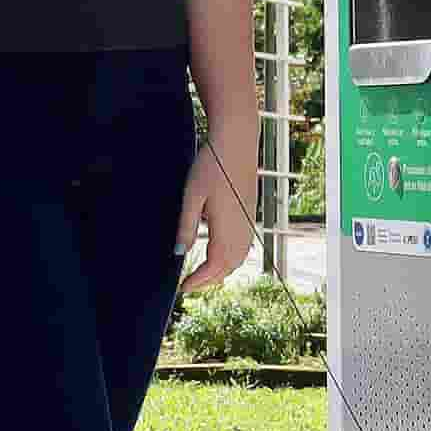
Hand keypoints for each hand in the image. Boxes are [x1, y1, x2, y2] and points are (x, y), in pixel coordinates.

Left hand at [177, 151, 251, 293]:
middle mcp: (242, 229)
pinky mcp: (250, 214)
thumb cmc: (211, 166)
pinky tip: (219, 254)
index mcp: (226, 228)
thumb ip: (186, 227)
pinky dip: (231, 258)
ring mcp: (249, 222)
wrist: (236, 143)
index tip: (183, 287)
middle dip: (209, 280)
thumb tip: (179, 253)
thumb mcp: (191, 196)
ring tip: (202, 274)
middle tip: (189, 284)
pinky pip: (243, 247)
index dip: (199, 281)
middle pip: (228, 267)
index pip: (214, 266)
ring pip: (238, 259)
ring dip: (221, 270)